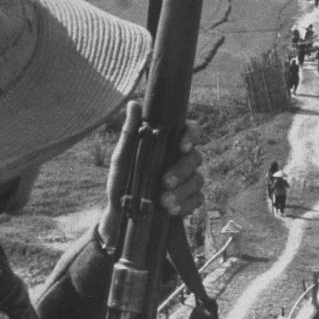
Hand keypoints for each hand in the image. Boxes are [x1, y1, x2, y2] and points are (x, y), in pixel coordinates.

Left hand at [97, 102, 204, 247]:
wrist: (120, 214)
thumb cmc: (121, 181)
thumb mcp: (121, 157)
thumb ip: (129, 132)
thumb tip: (134, 104)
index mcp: (169, 144)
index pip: (191, 131)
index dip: (192, 135)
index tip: (181, 146)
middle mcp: (181, 160)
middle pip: (196, 157)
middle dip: (182, 170)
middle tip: (165, 182)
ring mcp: (187, 181)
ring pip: (198, 180)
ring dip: (182, 191)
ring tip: (164, 202)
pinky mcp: (189, 200)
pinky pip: (198, 199)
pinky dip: (186, 205)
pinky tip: (171, 210)